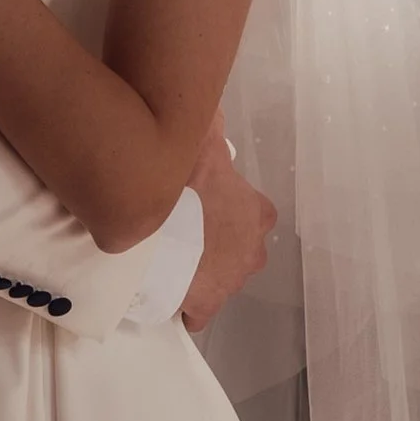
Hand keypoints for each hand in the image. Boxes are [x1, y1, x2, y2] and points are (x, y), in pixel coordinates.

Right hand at [180, 124, 275, 334]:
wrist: (162, 226)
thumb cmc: (188, 184)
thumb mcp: (203, 145)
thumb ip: (211, 127)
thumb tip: (211, 109)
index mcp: (257, 214)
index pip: (252, 216)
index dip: (225, 213)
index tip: (199, 211)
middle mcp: (253, 251)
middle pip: (237, 252)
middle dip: (214, 248)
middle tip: (179, 235)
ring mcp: (232, 281)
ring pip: (219, 280)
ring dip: (197, 273)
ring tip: (166, 261)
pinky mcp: (207, 305)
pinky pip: (197, 311)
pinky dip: (183, 305)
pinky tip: (163, 290)